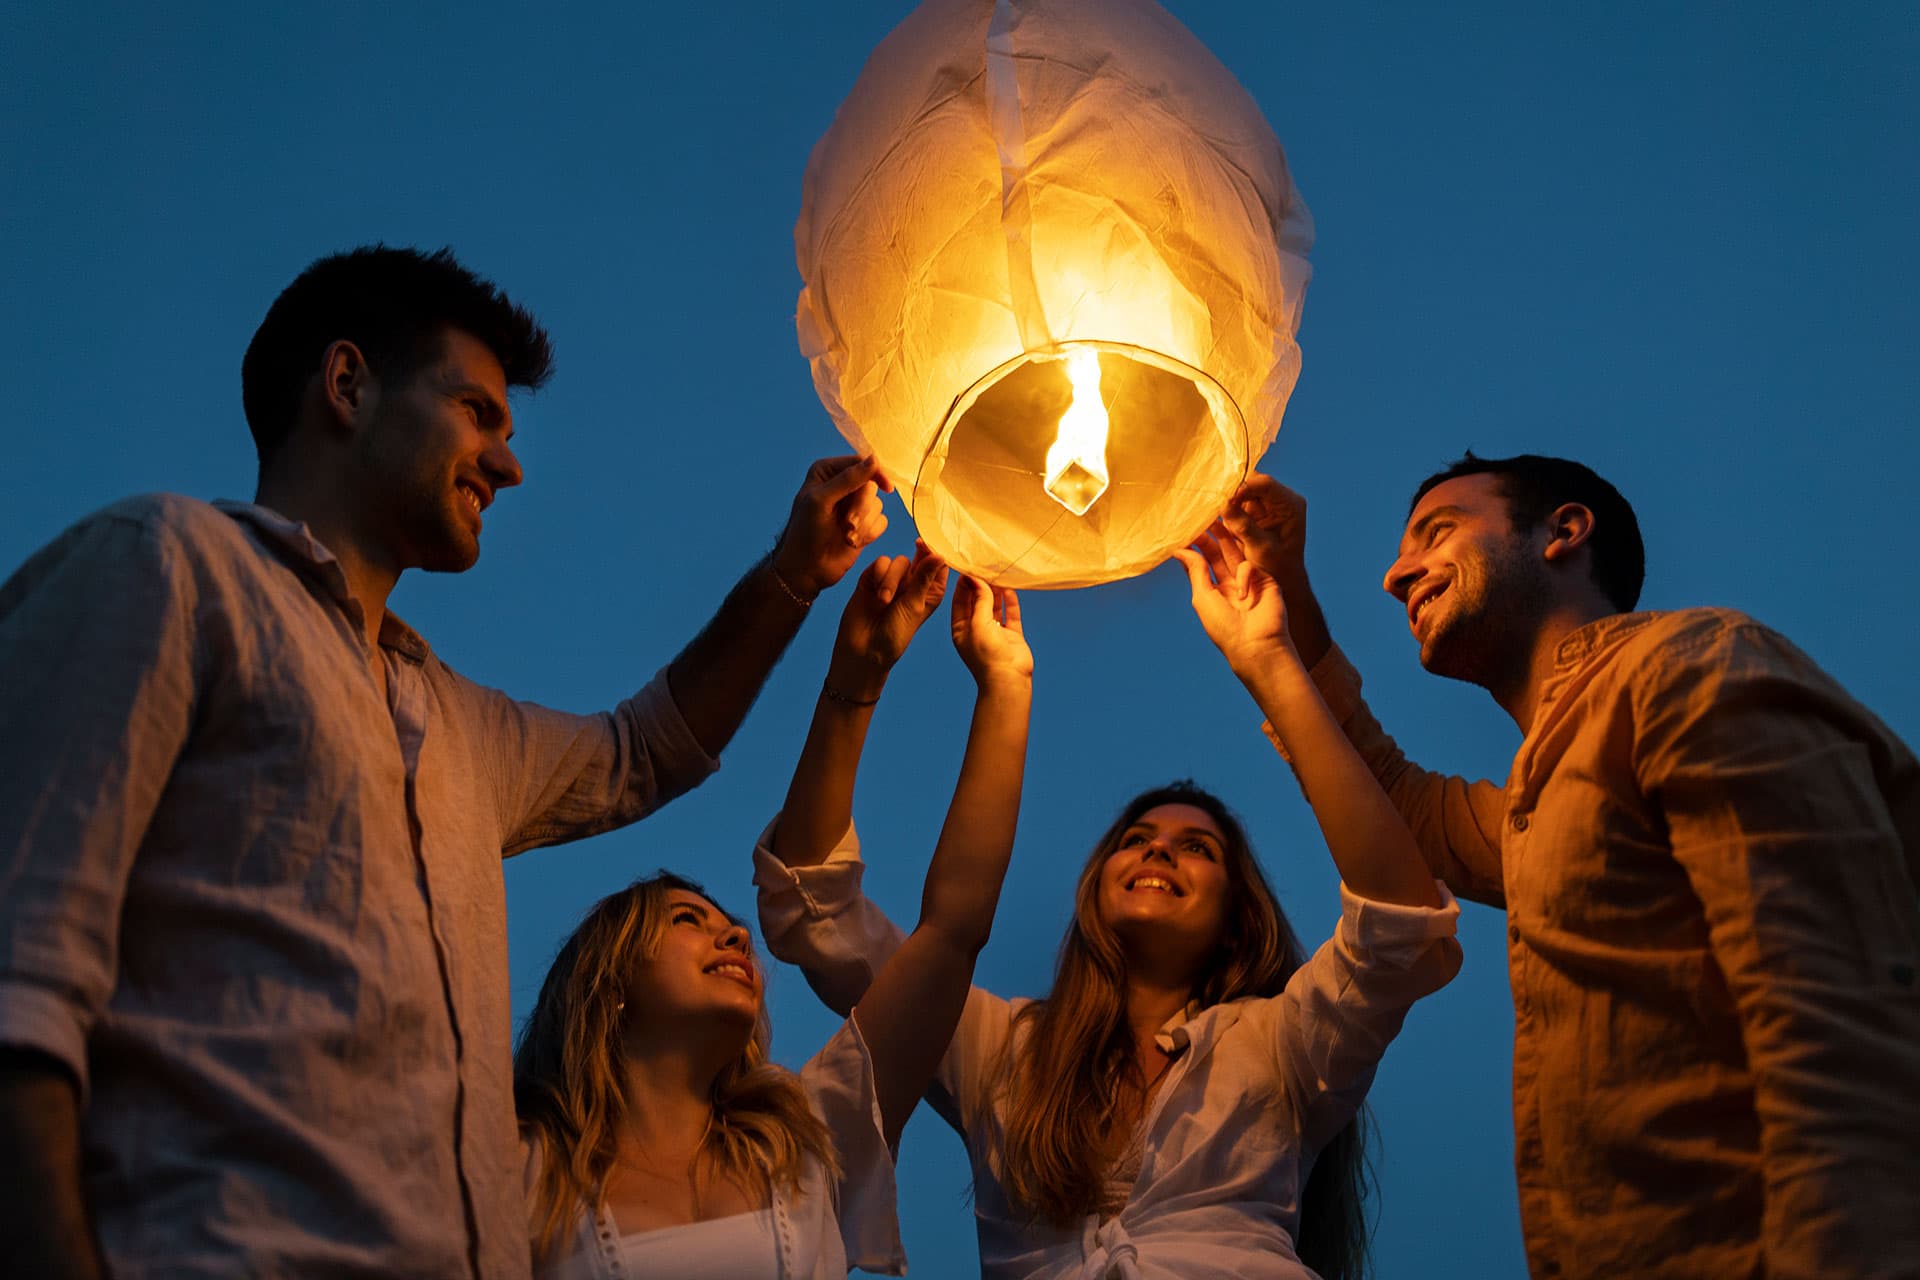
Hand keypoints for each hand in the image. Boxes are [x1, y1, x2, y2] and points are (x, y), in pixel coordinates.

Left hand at [772, 455, 891, 597]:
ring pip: (878, 505)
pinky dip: (869, 533)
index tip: (886, 487)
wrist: (807, 569)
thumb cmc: (806, 533)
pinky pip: (881, 522)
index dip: (875, 474)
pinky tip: (852, 542)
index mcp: (827, 472)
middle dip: (862, 507)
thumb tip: (874, 460)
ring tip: (846, 536)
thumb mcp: (822, 500)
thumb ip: (848, 479)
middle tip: (848, 524)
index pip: (860, 463)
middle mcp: (842, 485)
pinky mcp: (864, 525)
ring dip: (863, 524)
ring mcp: (854, 505)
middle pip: (871, 485)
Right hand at [831, 540, 949, 686]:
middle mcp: (913, 584)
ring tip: (884, 601)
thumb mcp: (915, 605)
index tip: (938, 544)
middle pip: (919, 557)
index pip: (939, 566)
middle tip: (919, 546)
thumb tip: (939, 554)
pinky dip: (879, 575)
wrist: (864, 648)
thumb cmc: (895, 634)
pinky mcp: (872, 578)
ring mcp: (893, 581)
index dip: (940, 553)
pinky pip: (880, 563)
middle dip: (919, 555)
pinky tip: (875, 594)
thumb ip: (924, 577)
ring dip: (892, 578)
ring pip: (899, 561)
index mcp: (930, 592)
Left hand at [950, 576, 1033, 685]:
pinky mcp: (1011, 634)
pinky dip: (1009, 601)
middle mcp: (976, 629)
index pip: (959, 601)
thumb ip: (979, 600)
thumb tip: (975, 578)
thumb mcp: (978, 623)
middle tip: (984, 565)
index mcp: (961, 628)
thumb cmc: (986, 654)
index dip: (963, 584)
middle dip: (980, 585)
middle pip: (977, 602)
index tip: (967, 567)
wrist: (1007, 679)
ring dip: (996, 591)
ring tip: (998, 572)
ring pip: (994, 606)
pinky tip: (1009, 587)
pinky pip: (1010, 613)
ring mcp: (995, 631)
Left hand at [1172, 520, 1294, 673]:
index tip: (1189, 527)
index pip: (1205, 561)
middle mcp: (1232, 583)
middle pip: (1221, 552)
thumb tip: (1180, 551)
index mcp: (1216, 590)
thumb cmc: (1225, 628)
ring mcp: (1250, 580)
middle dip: (1212, 534)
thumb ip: (1195, 571)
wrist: (1256, 645)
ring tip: (1216, 518)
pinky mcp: (1266, 579)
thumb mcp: (1203, 598)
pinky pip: (1250, 566)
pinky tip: (1243, 593)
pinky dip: (1244, 576)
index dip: (1198, 545)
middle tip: (1203, 514)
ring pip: (1236, 552)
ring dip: (1226, 537)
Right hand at [1221, 473, 1307, 584]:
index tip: (1224, 497)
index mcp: (1289, 504)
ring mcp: (1264, 503)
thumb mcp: (1261, 548)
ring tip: (1210, 510)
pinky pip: (1233, 502)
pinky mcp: (1251, 510)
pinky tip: (1210, 514)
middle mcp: (1278, 499)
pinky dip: (1223, 508)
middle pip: (1250, 483)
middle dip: (1231, 491)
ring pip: (1239, 490)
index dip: (1243, 486)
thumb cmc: (1277, 567)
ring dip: (1225, 499)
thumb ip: (1244, 525)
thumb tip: (1224, 503)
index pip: (1265, 484)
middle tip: (1212, 501)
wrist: (1280, 580)